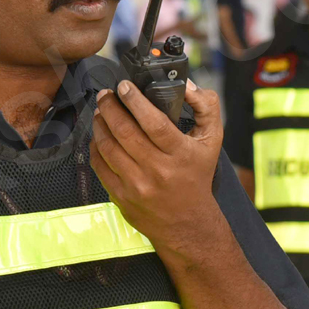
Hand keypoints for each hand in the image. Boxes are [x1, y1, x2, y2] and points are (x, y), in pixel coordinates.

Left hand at [90, 79, 224, 259]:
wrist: (188, 223)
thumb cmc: (197, 176)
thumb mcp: (212, 140)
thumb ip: (206, 107)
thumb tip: (187, 85)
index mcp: (180, 154)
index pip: (153, 123)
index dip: (135, 101)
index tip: (124, 86)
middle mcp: (158, 171)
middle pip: (125, 132)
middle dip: (110, 107)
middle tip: (107, 95)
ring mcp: (137, 185)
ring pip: (108, 147)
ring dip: (100, 124)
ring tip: (101, 111)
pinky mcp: (121, 196)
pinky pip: (100, 165)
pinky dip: (96, 146)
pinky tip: (99, 135)